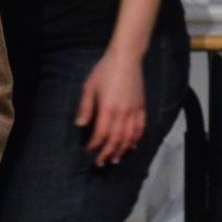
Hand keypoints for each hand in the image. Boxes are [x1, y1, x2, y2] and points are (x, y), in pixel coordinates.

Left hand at [75, 46, 151, 166]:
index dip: (95, 145)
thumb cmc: (104, 70)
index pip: (101, 133)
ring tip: (115, 159)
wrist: (126, 58)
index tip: (88, 151)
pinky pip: (141, 127)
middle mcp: (123, 112)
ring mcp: (134, 110)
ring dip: (122, 150)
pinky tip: (132, 146)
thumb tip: (80, 125)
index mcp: (108, 108)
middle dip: (107, 153)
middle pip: (116, 139)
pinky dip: (137, 139)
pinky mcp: (142, 107)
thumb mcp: (89, 87)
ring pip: (129, 137)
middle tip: (100, 163)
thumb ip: (85, 107)